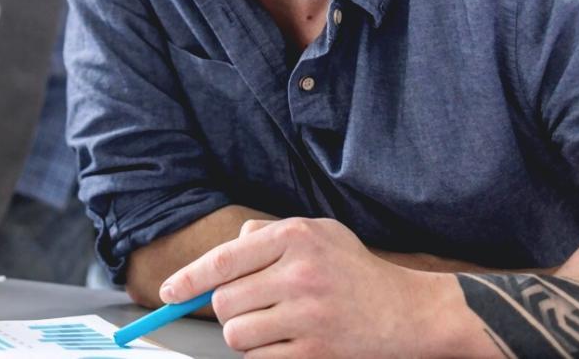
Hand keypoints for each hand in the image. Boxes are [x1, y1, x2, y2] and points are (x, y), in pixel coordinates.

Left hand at [160, 217, 488, 357]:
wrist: (411, 312)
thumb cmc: (356, 270)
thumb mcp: (318, 232)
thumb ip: (268, 234)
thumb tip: (225, 253)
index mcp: (295, 238)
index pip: (224, 260)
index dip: (188, 280)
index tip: (167, 294)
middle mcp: (300, 275)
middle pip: (225, 301)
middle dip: (226, 308)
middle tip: (247, 307)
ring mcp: (309, 316)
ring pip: (238, 333)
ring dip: (244, 334)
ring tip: (270, 324)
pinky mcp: (316, 353)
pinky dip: (263, 354)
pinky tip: (286, 342)